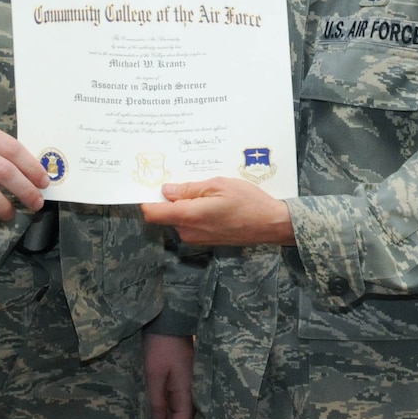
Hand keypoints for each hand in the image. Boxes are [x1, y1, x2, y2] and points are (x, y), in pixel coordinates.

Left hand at [140, 177, 295, 246]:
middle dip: (169, 197)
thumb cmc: (248, 202)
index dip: (146, 199)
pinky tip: (211, 200)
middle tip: (182, 178)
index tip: (148, 184)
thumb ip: (189, 189)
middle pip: (165, 214)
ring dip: (184, 204)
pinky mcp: (206, 240)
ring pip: (178, 218)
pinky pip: (191, 224)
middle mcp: (189, 231)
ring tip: (204, 188)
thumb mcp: (218, 185)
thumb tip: (166, 191)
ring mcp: (197, 238)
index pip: (152, 213)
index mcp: (189, 216)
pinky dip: (194, 211)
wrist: (271, 225)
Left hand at [144, 332, 194, 418]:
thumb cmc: (159, 345)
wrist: (167, 319)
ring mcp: (185, 386)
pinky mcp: (178, 380)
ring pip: (176, 414)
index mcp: (186, 392)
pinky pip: (172, 403)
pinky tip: (148, 413)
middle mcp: (189, 393)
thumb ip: (155, 403)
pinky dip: (161, 411)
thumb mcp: (153, 374)